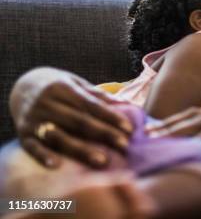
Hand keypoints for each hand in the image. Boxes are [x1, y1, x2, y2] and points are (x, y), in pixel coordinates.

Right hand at [10, 67, 133, 168]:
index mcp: (62, 88)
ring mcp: (33, 119)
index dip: (111, 117)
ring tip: (102, 160)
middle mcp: (46, 103)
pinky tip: (57, 165)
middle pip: (79, 121)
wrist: (22, 87)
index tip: (129, 129)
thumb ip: (98, 95)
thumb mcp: (76, 83)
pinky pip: (32, 147)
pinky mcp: (22, 134)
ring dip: (81, 150)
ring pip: (59, 137)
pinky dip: (43, 156)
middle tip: (124, 145)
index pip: (91, 105)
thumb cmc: (59, 87)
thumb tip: (126, 104)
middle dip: (103, 134)